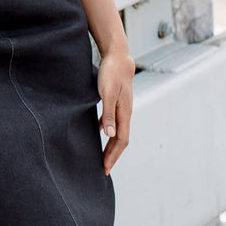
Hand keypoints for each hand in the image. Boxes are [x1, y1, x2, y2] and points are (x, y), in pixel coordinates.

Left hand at [97, 46, 134, 174]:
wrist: (118, 56)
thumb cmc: (111, 73)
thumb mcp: (107, 93)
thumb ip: (108, 114)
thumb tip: (109, 135)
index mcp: (124, 113)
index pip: (121, 141)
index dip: (113, 156)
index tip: (105, 168)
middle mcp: (125, 113)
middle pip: (120, 139)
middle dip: (112, 155)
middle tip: (103, 168)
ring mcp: (121, 107)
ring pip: (117, 131)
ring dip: (110, 145)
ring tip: (102, 155)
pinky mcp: (116, 101)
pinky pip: (113, 121)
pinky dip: (107, 130)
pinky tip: (100, 131)